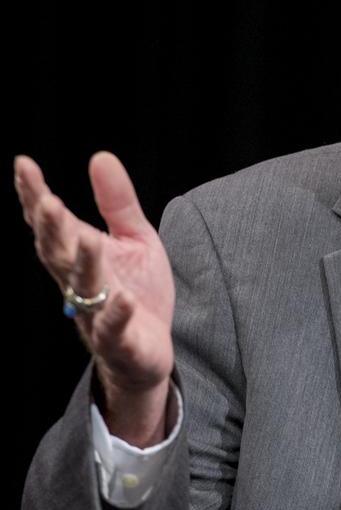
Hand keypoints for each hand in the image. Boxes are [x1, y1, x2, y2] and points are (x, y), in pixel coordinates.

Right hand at [15, 152, 174, 444]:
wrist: (148, 353)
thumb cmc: (137, 292)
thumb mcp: (134, 240)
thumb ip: (117, 203)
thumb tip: (100, 156)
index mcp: (79, 257)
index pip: (52, 225)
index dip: (34, 197)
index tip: (23, 164)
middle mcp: (79, 285)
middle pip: (58, 255)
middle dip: (50, 231)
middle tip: (46, 202)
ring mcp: (97, 316)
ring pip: (84, 290)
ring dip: (83, 265)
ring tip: (86, 239)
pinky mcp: (121, 343)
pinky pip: (115, 330)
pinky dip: (117, 315)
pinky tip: (123, 299)